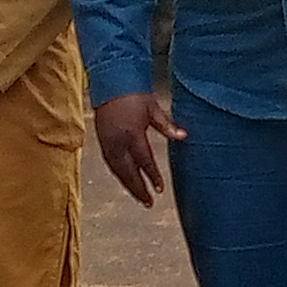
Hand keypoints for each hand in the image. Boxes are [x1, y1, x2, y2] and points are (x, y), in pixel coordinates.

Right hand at [96, 90, 183, 206]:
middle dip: (139, 188)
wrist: (111, 83)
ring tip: (140, 197)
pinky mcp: (102, 142)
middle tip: (149, 202)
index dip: (152, 176)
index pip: (143, 160)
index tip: (160, 188)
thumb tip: (184, 136)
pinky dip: (120, 175)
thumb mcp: (153, 108)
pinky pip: (111, 164)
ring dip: (129, 185)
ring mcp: (107, 143)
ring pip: (118, 171)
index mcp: (131, 133)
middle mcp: (117, 141)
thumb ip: (167, 126)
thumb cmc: (133, 94)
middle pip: (128, 171)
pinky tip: (127, 182)